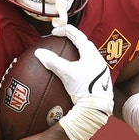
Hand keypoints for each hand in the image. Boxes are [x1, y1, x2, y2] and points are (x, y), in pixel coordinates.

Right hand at [34, 25, 112, 139]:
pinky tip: (73, 71)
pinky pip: (87, 66)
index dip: (65, 31)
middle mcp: (98, 59)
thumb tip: (39, 53)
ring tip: (66, 53)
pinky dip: (78, 63)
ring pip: (87, 55)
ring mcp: (100, 69)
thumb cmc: (84, 89)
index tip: (54, 32)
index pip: (78, 36)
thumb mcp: (66, 73)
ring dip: (76, 52)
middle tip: (61, 39)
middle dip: (72, 39)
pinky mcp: (99, 79)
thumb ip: (53, 62)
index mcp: (91, 54)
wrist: (97, 108)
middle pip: (84, 44)